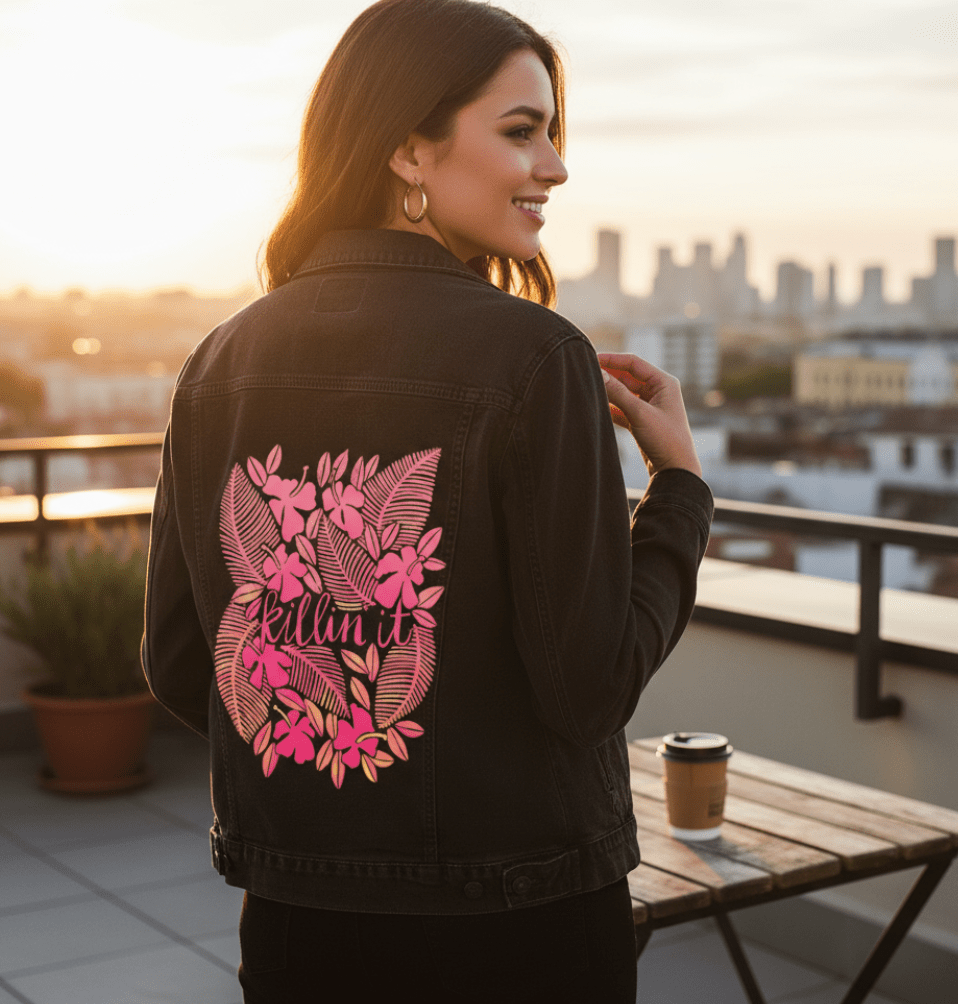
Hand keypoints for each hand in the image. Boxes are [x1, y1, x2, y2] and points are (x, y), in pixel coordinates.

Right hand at [597, 352, 701, 477]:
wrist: (676, 470)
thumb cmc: (666, 440)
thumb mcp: (640, 413)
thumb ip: (618, 393)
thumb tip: (599, 374)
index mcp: (664, 383)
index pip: (633, 363)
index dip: (612, 360)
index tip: (591, 359)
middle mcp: (658, 391)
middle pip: (627, 376)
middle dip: (609, 375)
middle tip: (587, 374)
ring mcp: (649, 406)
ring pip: (624, 393)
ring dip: (609, 392)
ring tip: (590, 390)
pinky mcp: (642, 420)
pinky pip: (622, 408)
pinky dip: (611, 408)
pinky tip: (598, 408)